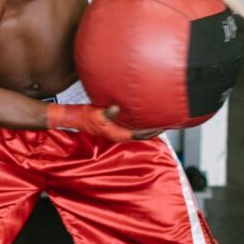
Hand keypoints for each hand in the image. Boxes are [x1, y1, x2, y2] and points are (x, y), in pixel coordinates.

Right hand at [45, 103, 162, 140]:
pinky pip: (132, 125)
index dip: (153, 131)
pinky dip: (140, 121)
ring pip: (137, 130)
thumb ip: (108, 112)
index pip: (141, 135)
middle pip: (142, 134)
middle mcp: (120, 134)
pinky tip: (144, 114)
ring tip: (159, 117)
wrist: (75, 117)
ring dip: (148, 125)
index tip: (164, 125)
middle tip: (168, 120)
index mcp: (119, 134)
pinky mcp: (115, 125)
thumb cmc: (85, 117)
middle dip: (154, 128)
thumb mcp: (97, 113)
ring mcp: (118, 131)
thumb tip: (117, 108)